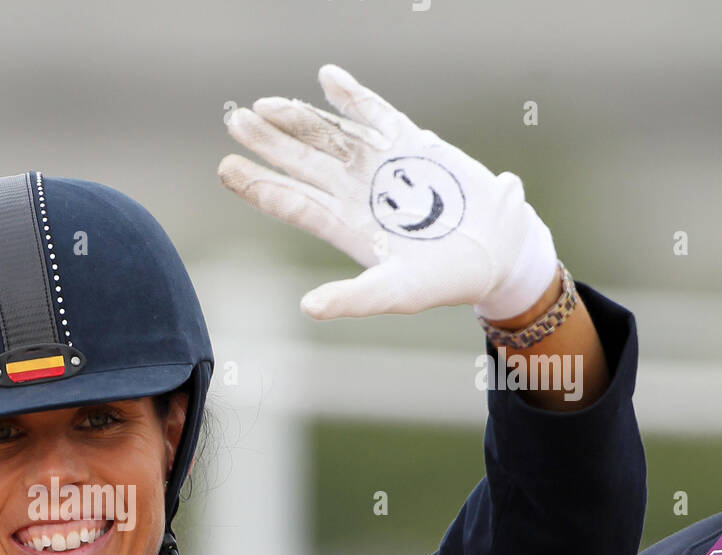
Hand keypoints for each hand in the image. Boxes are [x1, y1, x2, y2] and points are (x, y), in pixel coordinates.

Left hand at [219, 64, 557, 321]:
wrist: (495, 251)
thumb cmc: (442, 280)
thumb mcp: (394, 293)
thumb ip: (351, 299)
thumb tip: (307, 309)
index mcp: (343, 225)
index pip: (292, 201)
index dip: (259, 185)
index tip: (226, 168)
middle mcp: (353, 192)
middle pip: (301, 162)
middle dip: (268, 143)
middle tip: (234, 122)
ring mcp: (380, 165)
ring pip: (329, 135)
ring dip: (298, 118)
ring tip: (265, 104)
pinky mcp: (411, 143)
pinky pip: (375, 114)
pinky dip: (352, 97)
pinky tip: (328, 78)